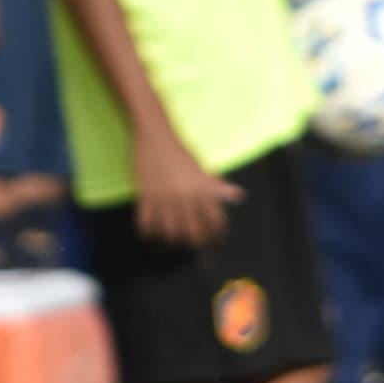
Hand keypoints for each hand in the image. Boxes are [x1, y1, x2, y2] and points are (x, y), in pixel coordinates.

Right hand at [132, 120, 233, 248]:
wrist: (155, 135)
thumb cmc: (181, 151)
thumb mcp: (202, 167)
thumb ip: (216, 185)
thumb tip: (238, 195)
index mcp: (202, 188)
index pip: (215, 219)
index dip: (217, 234)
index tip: (216, 241)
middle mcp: (186, 195)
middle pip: (194, 230)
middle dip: (196, 243)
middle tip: (194, 247)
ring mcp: (165, 196)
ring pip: (170, 231)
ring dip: (172, 240)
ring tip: (172, 242)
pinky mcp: (146, 195)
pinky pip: (147, 222)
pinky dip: (148, 233)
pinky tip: (150, 235)